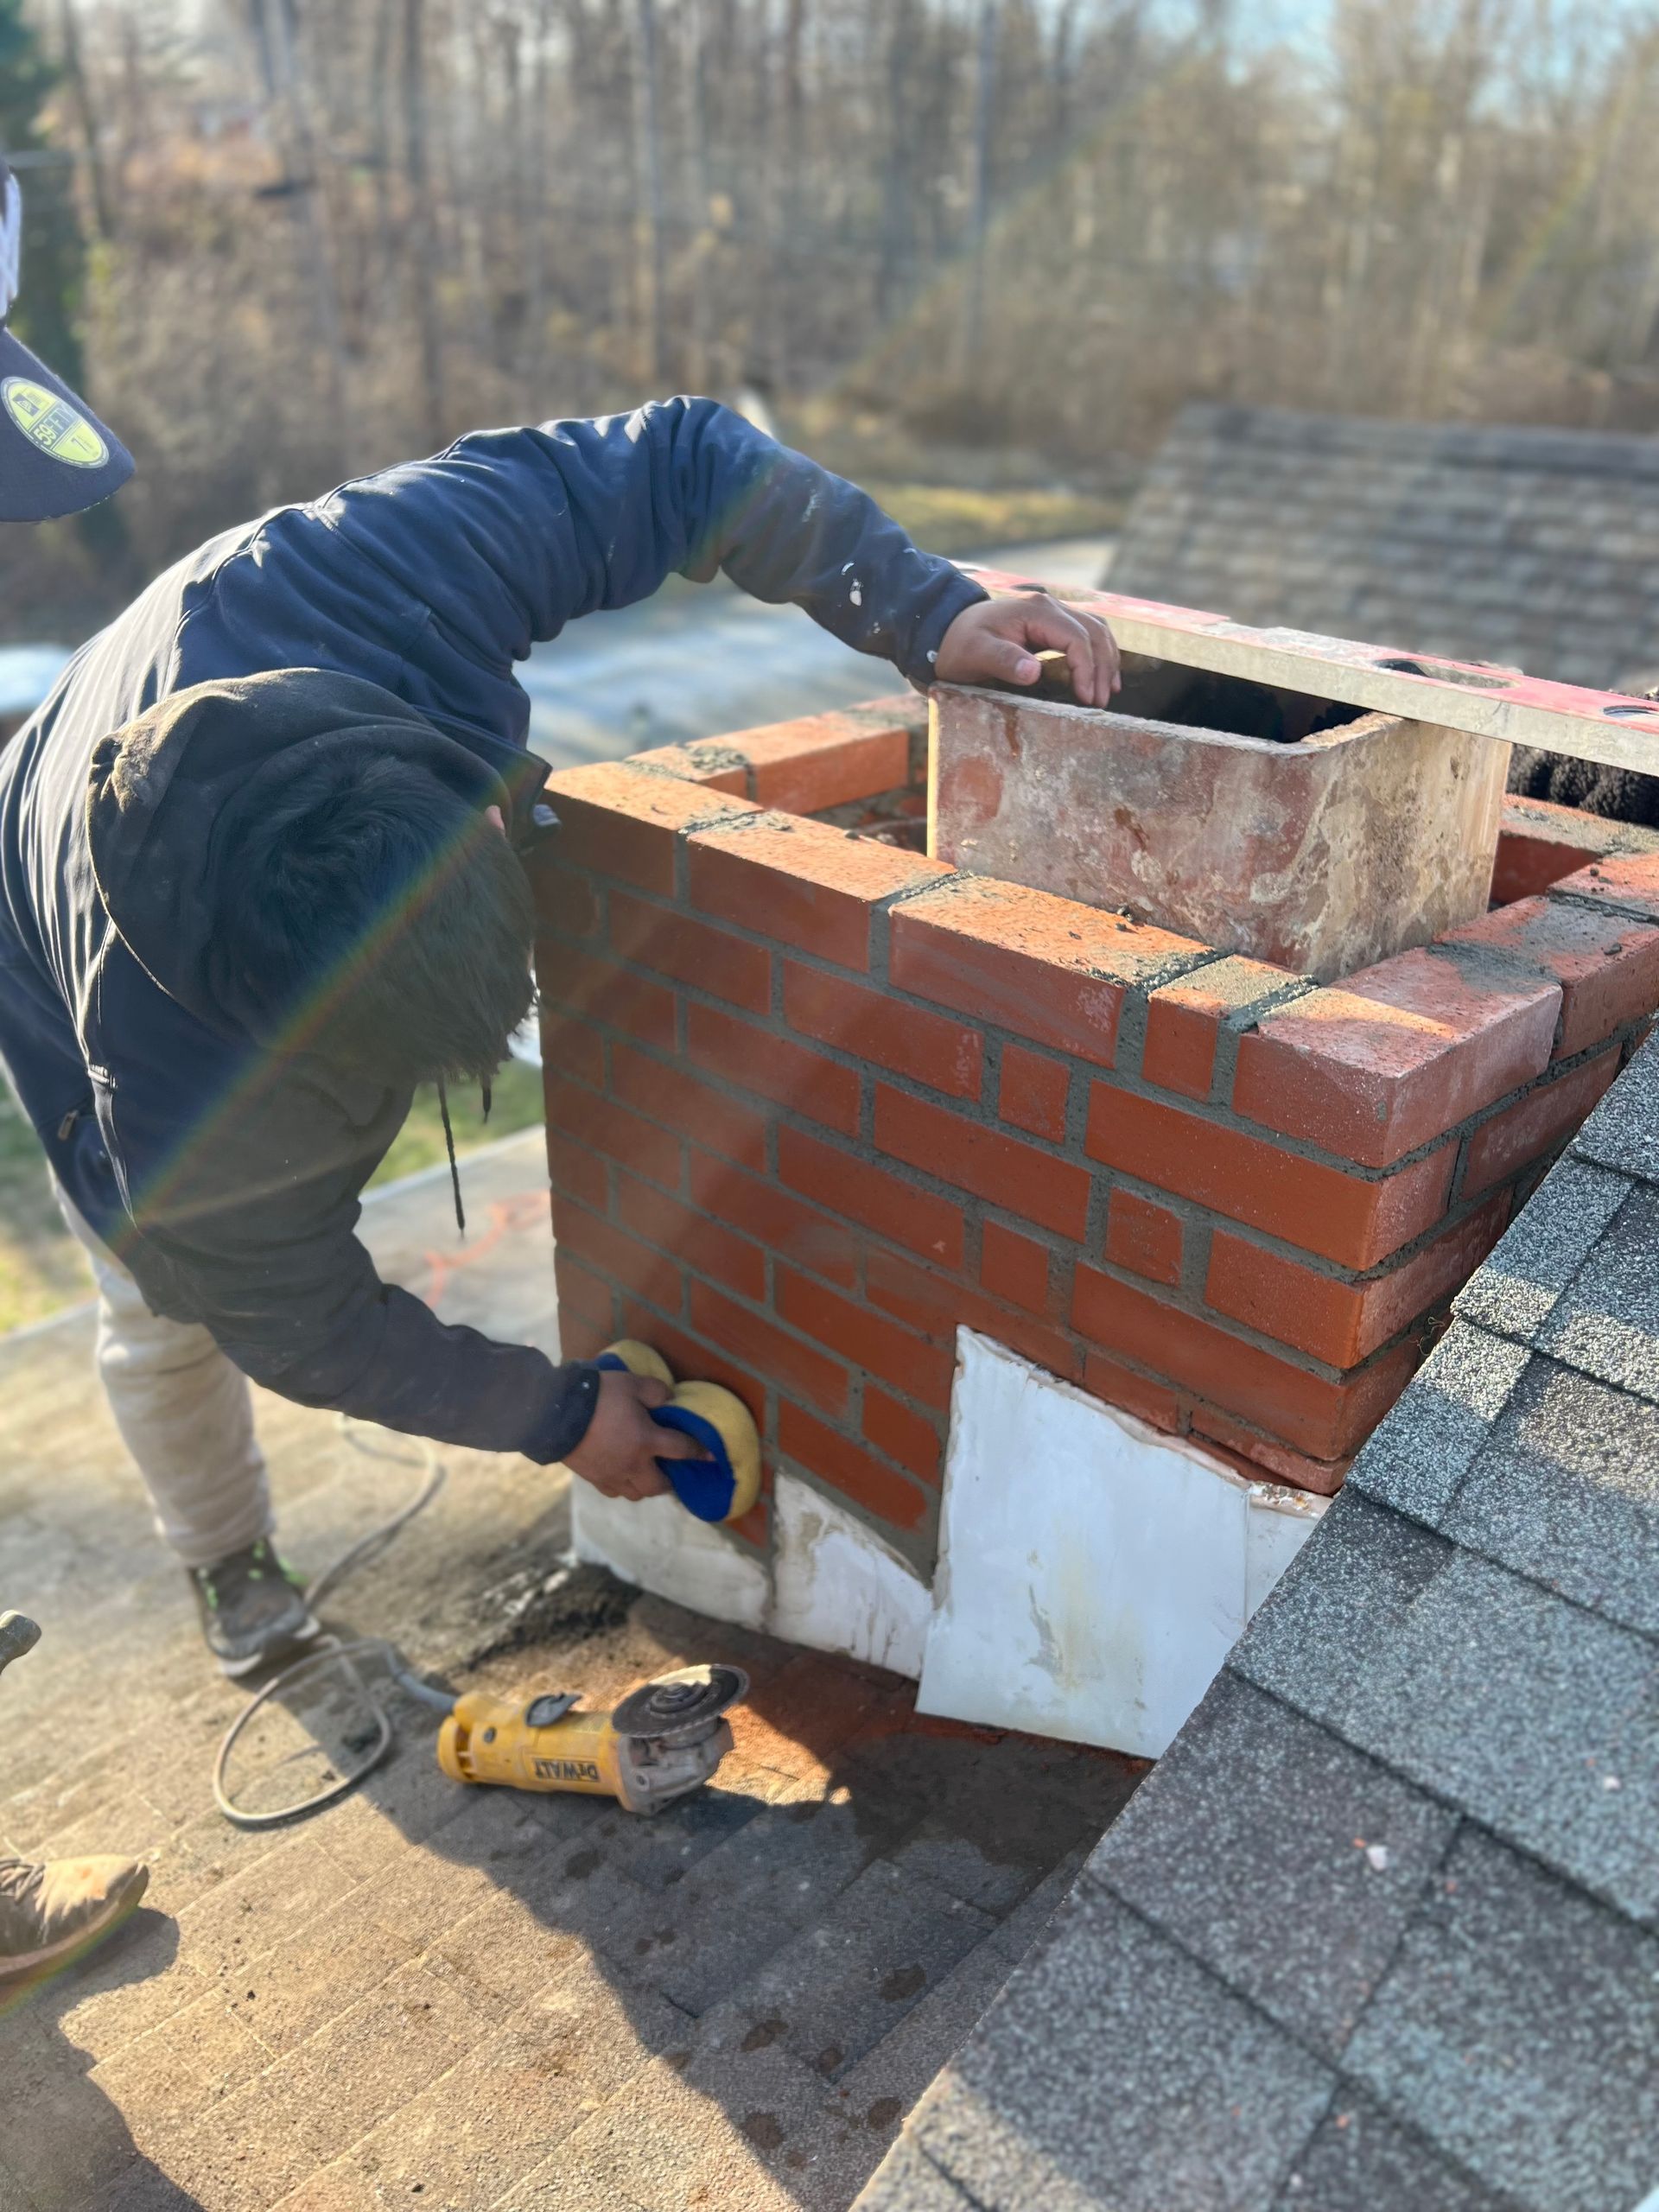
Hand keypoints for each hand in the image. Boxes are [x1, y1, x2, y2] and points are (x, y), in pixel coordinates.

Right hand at [564, 1370, 708, 1501]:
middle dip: (670, 1481)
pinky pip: (614, 1491)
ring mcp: (612, 1474)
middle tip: (671, 1471)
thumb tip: (669, 1400)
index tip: (711, 1456)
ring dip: (646, 1486)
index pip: (682, 1450)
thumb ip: (656, 1391)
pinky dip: (623, 1486)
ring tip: (646, 1474)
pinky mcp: (593, 1478)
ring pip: (636, 1493)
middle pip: (659, 1485)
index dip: (699, 1452)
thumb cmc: (598, 1395)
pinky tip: (622, 1475)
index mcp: (647, 1440)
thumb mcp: (632, 1383)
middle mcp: (633, 1464)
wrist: (556, 1413)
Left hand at [935, 591, 1120, 705]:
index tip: (1086, 698)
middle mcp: (1050, 607)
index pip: (1076, 638)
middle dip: (1102, 667)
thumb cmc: (959, 645)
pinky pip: (1086, 633)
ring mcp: (1052, 614)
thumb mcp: (976, 654)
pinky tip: (1101, 676)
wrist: (945, 629)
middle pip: (1094, 632)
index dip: (1086, 669)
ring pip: (1096, 630)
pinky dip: (1098, 653)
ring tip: (1107, 692)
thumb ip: (1005, 660)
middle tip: (1100, 702)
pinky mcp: (1051, 625)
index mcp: (1036, 612)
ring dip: (1106, 659)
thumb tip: (1034, 672)